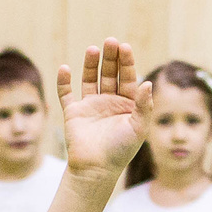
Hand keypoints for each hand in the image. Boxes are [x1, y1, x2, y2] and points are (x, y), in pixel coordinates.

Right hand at [57, 38, 153, 182]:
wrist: (96, 169)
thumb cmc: (120, 151)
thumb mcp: (138, 128)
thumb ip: (143, 106)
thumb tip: (147, 83)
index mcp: (126, 105)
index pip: (127, 77)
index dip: (126, 62)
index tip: (125, 47)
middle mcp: (109, 102)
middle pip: (109, 73)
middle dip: (110, 57)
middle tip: (110, 41)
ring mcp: (90, 106)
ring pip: (90, 79)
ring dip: (91, 64)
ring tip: (93, 49)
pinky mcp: (73, 113)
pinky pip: (66, 94)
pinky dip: (64, 81)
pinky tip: (65, 68)